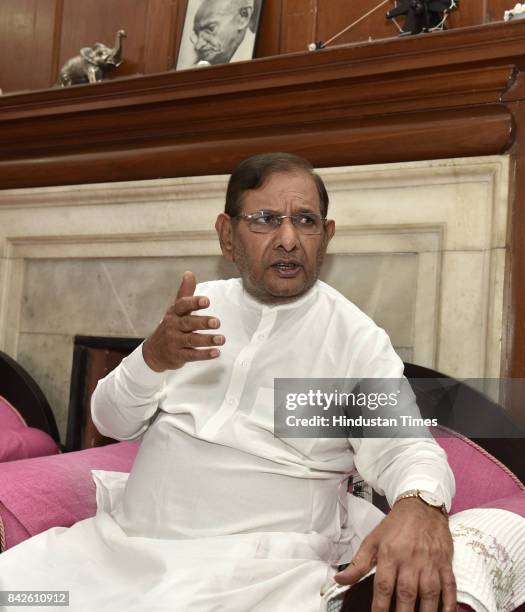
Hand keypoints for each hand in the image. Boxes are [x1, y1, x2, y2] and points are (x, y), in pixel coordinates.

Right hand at [142, 271, 224, 371]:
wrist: (154, 352)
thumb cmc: (171, 327)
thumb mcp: (176, 310)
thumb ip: (185, 293)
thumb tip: (189, 273)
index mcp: (175, 313)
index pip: (182, 305)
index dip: (194, 303)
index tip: (206, 301)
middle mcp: (173, 327)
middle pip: (188, 323)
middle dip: (203, 322)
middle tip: (217, 322)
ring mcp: (175, 342)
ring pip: (191, 340)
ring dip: (207, 340)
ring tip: (221, 339)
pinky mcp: (178, 356)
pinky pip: (192, 355)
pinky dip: (204, 355)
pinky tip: (216, 352)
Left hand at [335, 498, 455, 611]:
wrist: (421, 506)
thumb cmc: (396, 525)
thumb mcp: (373, 540)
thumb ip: (358, 563)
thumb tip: (339, 580)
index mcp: (389, 554)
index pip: (383, 586)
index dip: (380, 606)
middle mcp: (410, 560)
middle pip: (406, 593)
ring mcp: (429, 563)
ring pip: (429, 593)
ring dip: (426, 611)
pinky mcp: (445, 563)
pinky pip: (449, 587)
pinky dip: (449, 603)